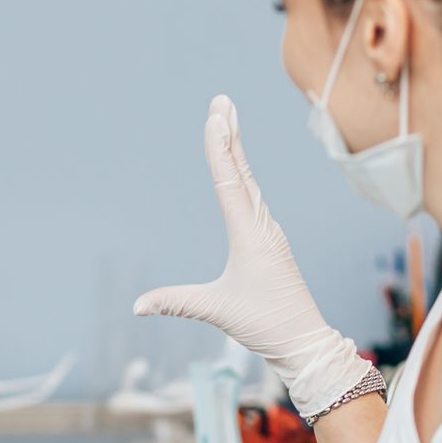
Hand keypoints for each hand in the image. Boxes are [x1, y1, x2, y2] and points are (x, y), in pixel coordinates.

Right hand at [135, 95, 367, 418]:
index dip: (220, 149)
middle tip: (222, 101)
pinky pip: (252, 199)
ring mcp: (268, 234)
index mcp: (250, 235)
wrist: (304, 342)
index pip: (230, 183)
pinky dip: (242, 176)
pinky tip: (239, 170)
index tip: (215, 118)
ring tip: (227, 122)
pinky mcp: (269, 243)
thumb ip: (176, 304)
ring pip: (249, 183)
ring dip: (236, 151)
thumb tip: (136, 307)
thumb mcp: (217, 311)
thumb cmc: (266, 324)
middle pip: (242, 172)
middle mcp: (262, 227)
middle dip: (230, 135)